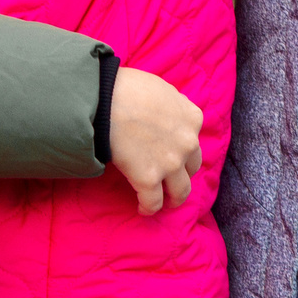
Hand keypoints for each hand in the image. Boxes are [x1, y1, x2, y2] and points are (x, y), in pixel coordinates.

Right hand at [108, 66, 198, 215]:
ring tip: (164, 202)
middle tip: (171, 178)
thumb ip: (172, 105)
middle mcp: (188, 142)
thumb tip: (166, 114)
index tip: (173, 154)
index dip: (183, 148)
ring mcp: (170, 163)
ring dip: (173, 198)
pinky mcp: (149, 178)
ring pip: (180, 191)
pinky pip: (153, 202)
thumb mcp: (162, 89)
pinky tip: (143, 209)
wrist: (103, 99)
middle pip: (192, 166)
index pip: (194, 139)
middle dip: (182, 173)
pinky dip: (149, 208)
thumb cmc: (126, 87)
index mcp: (192, 118)